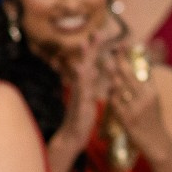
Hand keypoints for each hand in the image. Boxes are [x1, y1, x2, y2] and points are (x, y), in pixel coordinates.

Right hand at [57, 29, 109, 146]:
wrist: (71, 138)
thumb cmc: (81, 118)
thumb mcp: (87, 98)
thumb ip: (89, 84)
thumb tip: (92, 70)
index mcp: (85, 87)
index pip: (91, 64)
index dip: (95, 50)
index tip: (100, 33)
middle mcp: (79, 89)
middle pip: (85, 66)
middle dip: (91, 50)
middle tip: (96, 33)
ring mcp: (78, 99)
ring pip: (81, 79)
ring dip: (84, 63)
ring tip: (85, 50)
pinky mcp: (79, 111)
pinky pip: (81, 99)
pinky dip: (82, 89)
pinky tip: (82, 82)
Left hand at [104, 49, 170, 157]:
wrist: (156, 142)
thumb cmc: (152, 118)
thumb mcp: (153, 99)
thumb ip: (145, 82)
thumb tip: (141, 64)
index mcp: (152, 91)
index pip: (141, 68)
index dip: (130, 56)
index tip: (123, 43)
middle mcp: (146, 98)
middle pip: (128, 75)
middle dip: (117, 62)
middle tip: (108, 52)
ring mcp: (136, 108)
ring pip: (118, 87)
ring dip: (112, 79)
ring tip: (108, 70)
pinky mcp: (127, 119)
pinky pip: (114, 102)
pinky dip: (111, 95)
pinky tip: (111, 92)